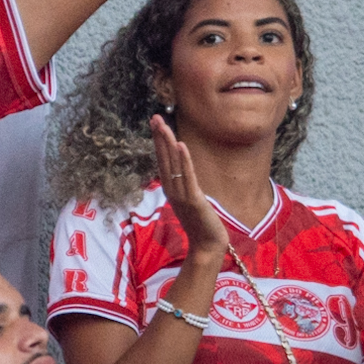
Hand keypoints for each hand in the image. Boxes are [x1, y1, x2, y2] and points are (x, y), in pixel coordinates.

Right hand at [149, 114, 229, 270]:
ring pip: (173, 165)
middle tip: (154, 117)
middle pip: (164, 159)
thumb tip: (182, 171)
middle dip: (159, 138)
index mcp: (171, 189)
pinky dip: (184, 160)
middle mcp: (172, 191)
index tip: (156, 123)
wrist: (208, 245)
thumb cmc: (201, 223)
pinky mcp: (194, 200)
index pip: (163, 161)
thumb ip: (184, 185)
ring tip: (164, 126)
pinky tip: (180, 145)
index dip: (159, 142)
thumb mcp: (190, 200)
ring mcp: (181, 195)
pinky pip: (187, 176)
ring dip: (168, 144)